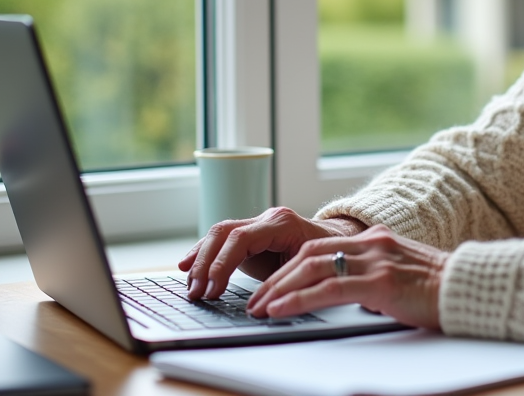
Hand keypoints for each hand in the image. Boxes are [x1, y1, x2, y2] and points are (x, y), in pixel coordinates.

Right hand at [179, 208, 364, 299]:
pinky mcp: (249, 234)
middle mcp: (266, 218)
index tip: (212, 289)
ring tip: (190, 285)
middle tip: (196, 292)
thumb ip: (289, 280)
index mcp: (282, 222)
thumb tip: (265, 304)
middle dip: (205, 264)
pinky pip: (221, 240)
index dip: (223, 264)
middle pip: (224, 233)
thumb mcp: (313, 267)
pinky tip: (186, 266)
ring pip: (218, 234)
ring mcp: (257, 223)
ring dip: (200, 260)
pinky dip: (203, 253)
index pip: (241, 239)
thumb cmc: (327, 256)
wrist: (337, 240)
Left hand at [246, 224, 447, 329]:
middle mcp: (372, 244)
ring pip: (312, 267)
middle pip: (309, 254)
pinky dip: (298, 299)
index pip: (320, 247)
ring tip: (260, 307)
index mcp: (376, 240)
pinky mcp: (381, 282)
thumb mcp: (400, 277)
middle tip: (256, 299)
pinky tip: (280, 309)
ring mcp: (376, 261)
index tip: (272, 286)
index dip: (290, 266)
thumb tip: (351, 295)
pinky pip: (328, 288)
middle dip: (277, 277)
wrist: (470, 290)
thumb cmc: (439, 291)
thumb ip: (373, 278)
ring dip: (279, 288)